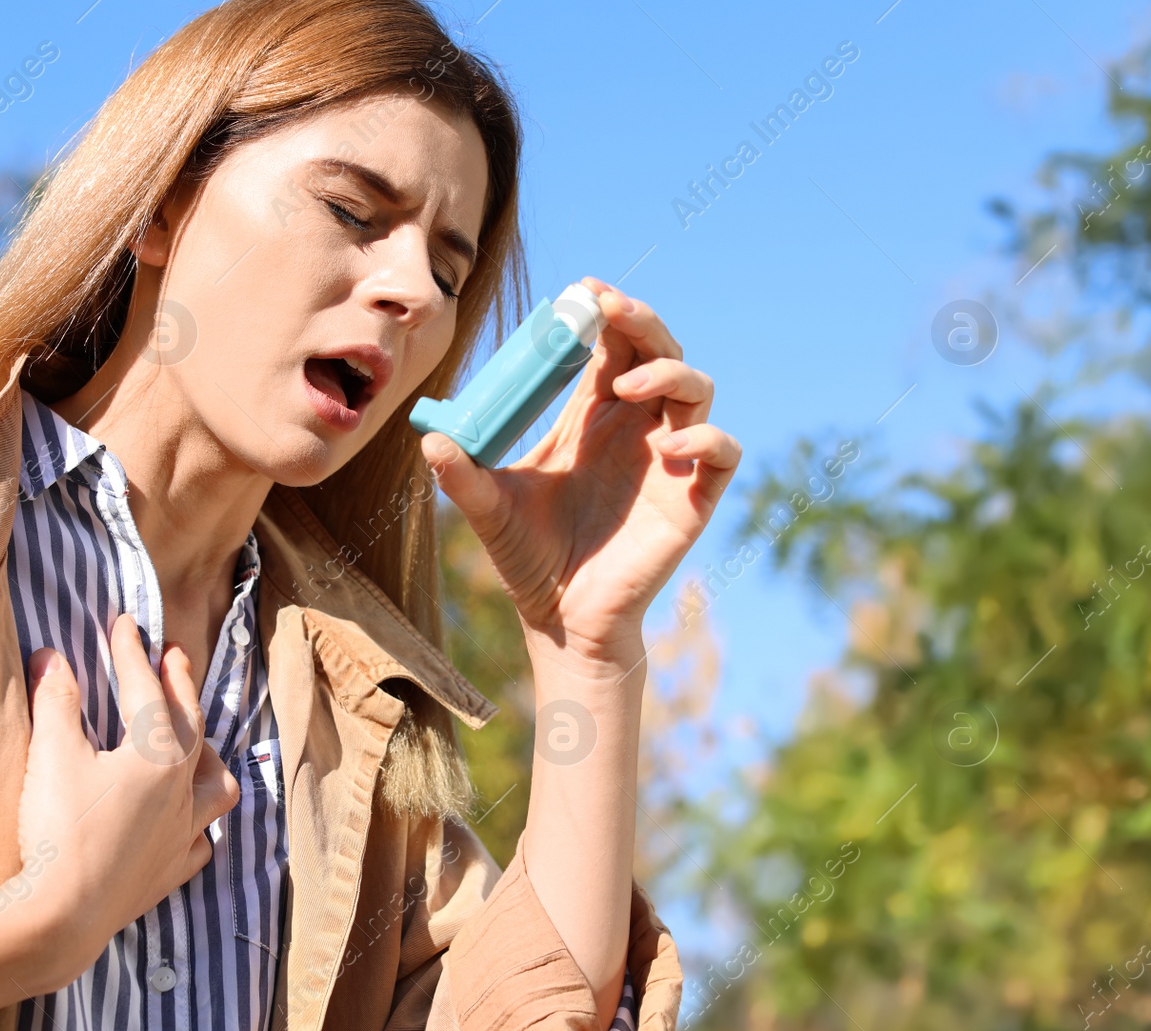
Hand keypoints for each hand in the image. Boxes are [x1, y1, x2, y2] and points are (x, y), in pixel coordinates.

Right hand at [13, 612, 239, 992]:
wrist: (60, 914)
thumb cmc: (58, 829)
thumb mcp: (52, 754)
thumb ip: (55, 700)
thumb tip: (51, 655)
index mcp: (156, 752)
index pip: (145, 687)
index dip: (131, 651)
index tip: (124, 622)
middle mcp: (182, 788)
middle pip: (191, 723)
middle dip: (179, 685)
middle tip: (173, 657)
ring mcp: (182, 833)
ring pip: (216, 785)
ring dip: (207, 756)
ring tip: (196, 743)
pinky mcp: (171, 872)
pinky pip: (200, 840)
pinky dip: (197, 824)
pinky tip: (185, 822)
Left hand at [421, 276, 741, 670]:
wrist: (559, 617)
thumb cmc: (527, 557)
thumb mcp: (488, 508)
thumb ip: (461, 473)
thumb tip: (427, 437)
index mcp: (591, 415)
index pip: (610, 344)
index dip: (604, 312)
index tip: (581, 293)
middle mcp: (634, 426)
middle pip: (658, 349)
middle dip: (641, 320)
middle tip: (608, 310)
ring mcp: (668, 457)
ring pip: (696, 386)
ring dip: (669, 371)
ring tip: (625, 385)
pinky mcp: (693, 497)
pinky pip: (723, 451)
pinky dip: (707, 437)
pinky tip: (671, 443)